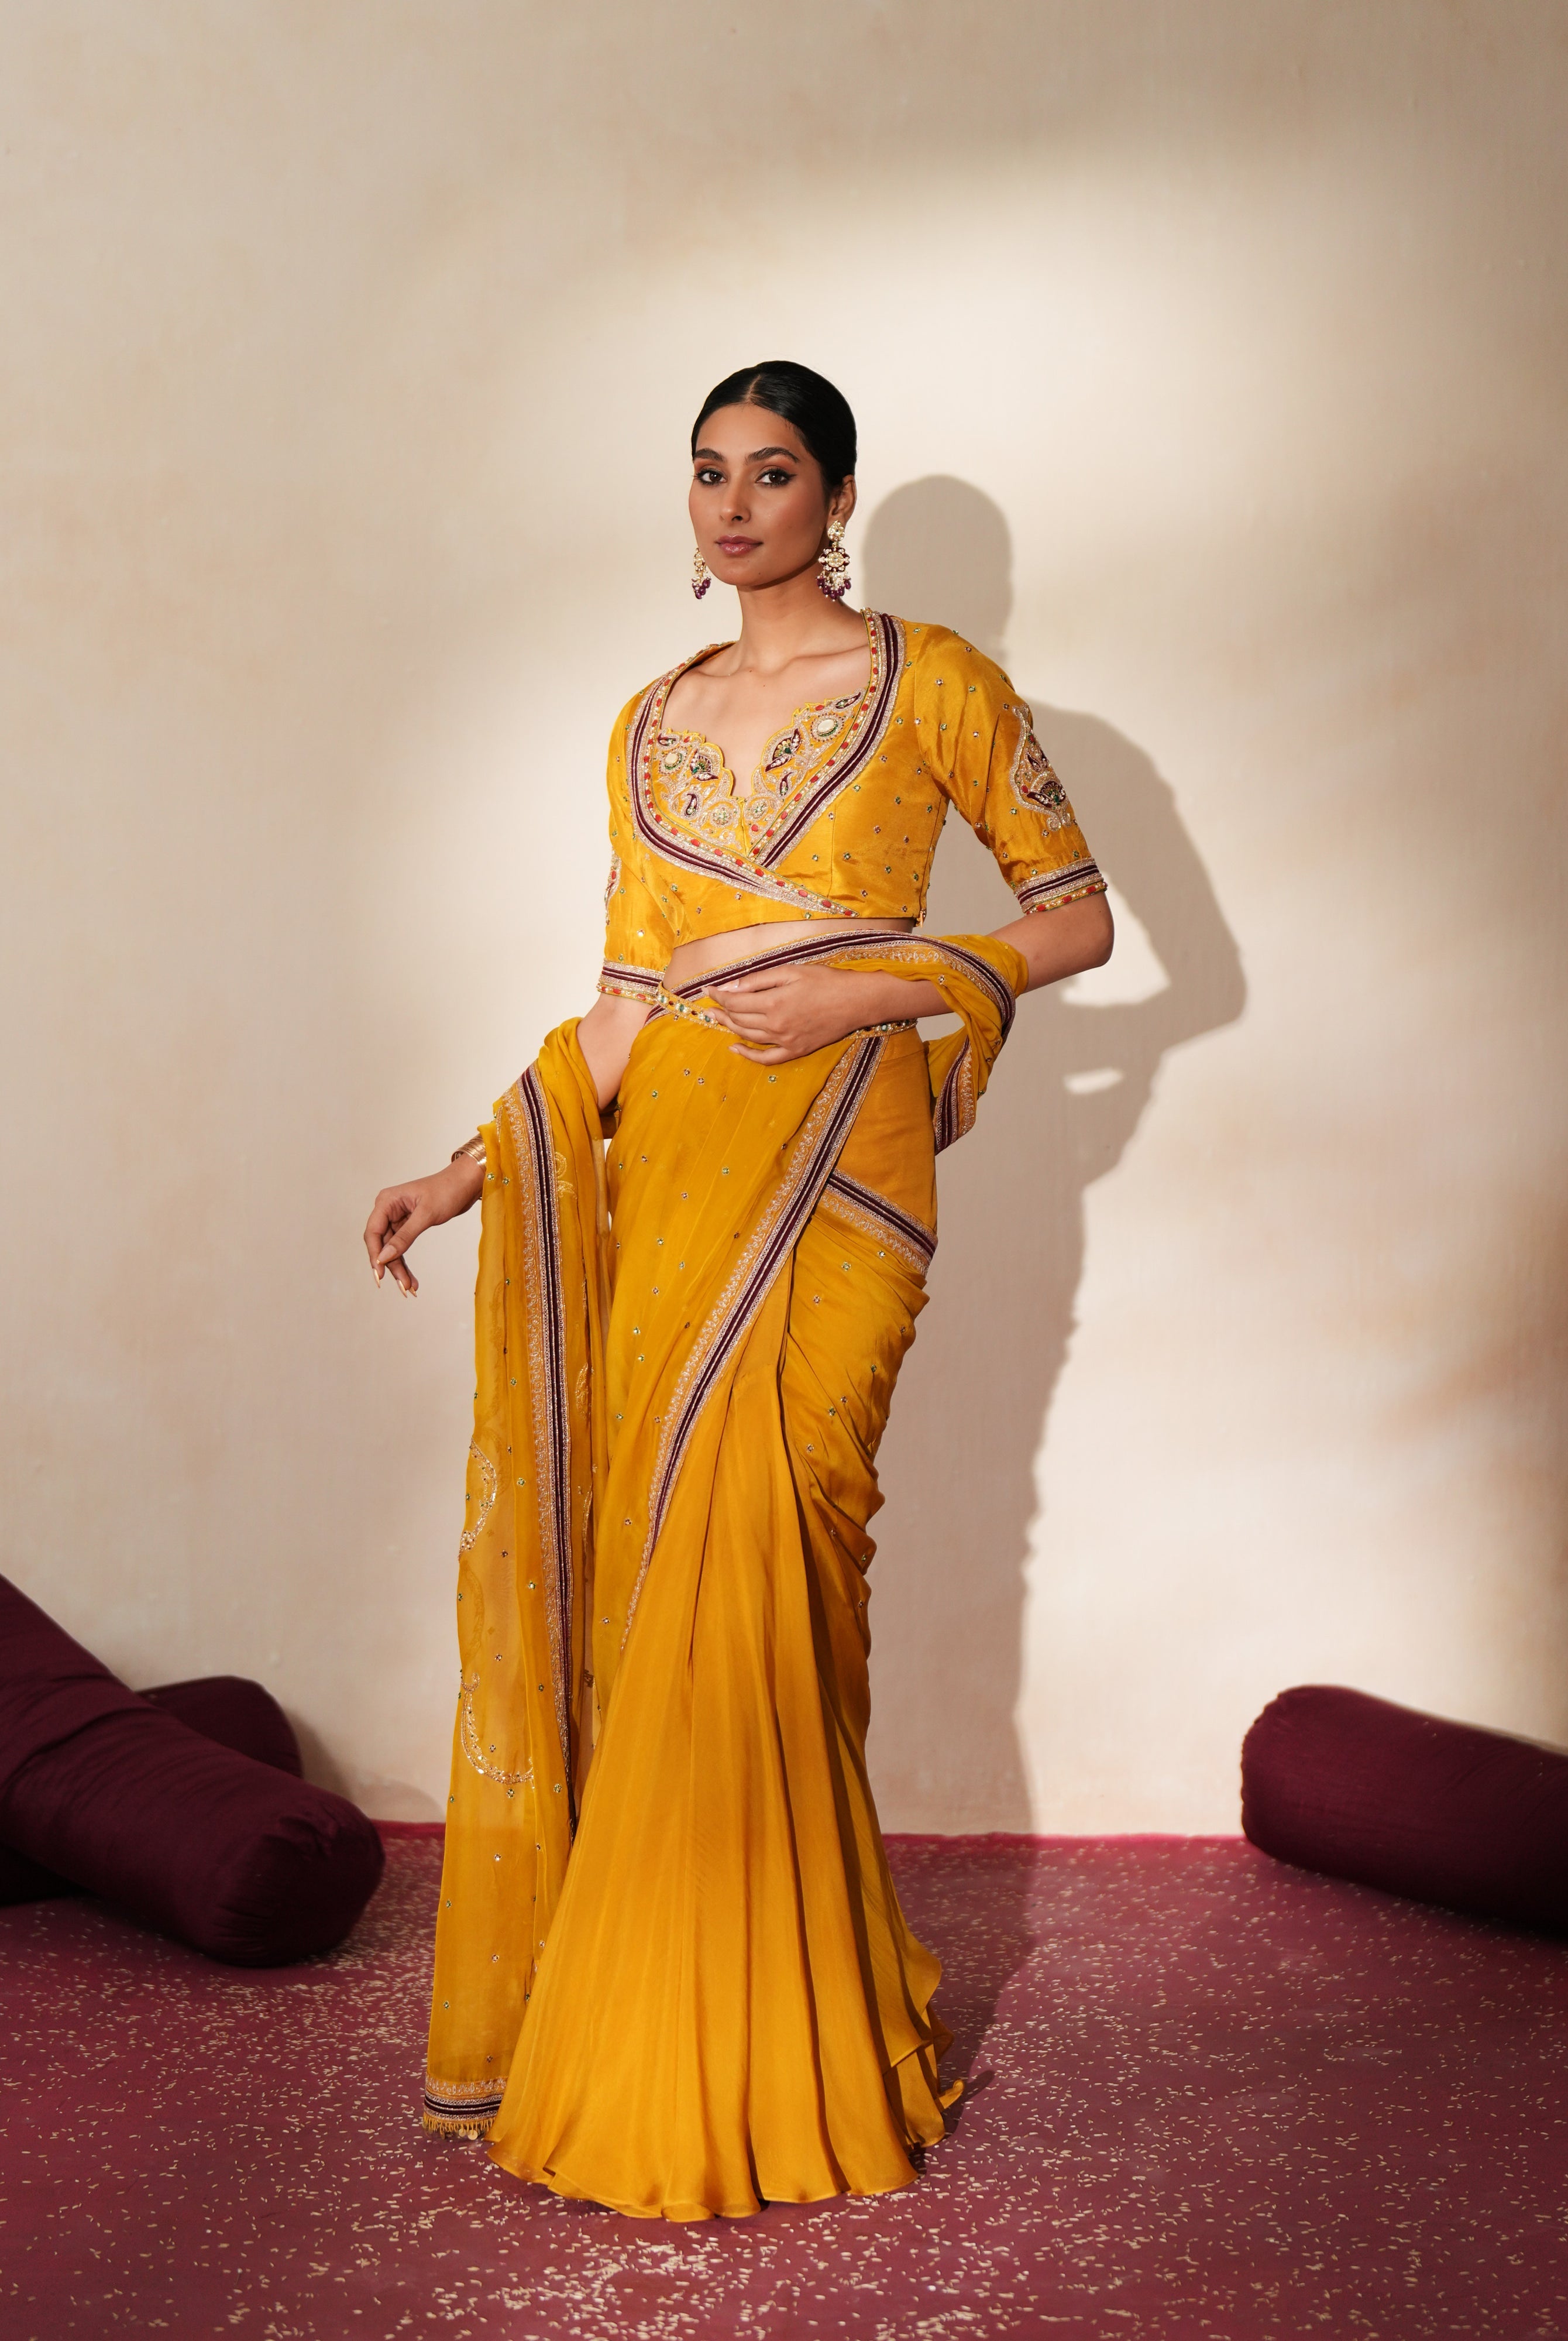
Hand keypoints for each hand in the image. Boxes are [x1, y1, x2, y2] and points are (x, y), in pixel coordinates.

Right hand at [363, 1157, 483, 1295]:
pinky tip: (411, 1278)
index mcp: (387, 1201)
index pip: (373, 1232)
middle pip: (382, 1243)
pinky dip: (405, 1262)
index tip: (380, 1274)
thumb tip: (385, 1257)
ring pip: (391, 1248)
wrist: (466, 1183)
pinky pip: (401, 1246)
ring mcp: (397, 1218)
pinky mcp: (408, 1225)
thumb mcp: (426, 1214)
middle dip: (391, 1266)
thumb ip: (405, 1236)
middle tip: (404, 1287)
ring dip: (399, 1268)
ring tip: (410, 1287)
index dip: (375, 1254)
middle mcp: (388, 1209)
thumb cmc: (447, 1190)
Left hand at [710, 964, 940, 1063]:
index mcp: (773, 1002)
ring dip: (730, 1028)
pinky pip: (767, 1058)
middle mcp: (776, 1025)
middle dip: (720, 1012)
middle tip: (710, 1005)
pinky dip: (749, 1055)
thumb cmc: (826, 981)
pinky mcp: (796, 1050)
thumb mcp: (791, 972)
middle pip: (738, 1020)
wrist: (856, 1001)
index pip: (735, 1001)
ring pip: (749, 1036)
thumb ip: (759, 981)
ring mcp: (786, 1040)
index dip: (718, 995)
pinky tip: (735, 1049)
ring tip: (718, 1020)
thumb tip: (731, 987)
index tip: (708, 989)